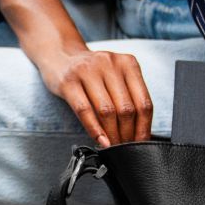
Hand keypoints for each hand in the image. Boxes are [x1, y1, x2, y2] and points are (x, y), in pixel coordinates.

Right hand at [38, 48, 152, 147]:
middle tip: (126, 148)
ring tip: (114, 146)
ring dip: (112, 134)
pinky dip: (94, 129)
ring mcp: (88, 71)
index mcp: (128, 63)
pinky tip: (100, 140)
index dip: (144, 127)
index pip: (144, 102)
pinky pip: (84, 110)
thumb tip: (138, 131)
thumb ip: (128, 96)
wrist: (61, 55)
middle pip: (126, 108)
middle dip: (128, 134)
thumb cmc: (92, 72)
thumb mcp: (115, 76)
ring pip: (107, 111)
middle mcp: (110, 64)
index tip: (142, 142)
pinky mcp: (69, 82)